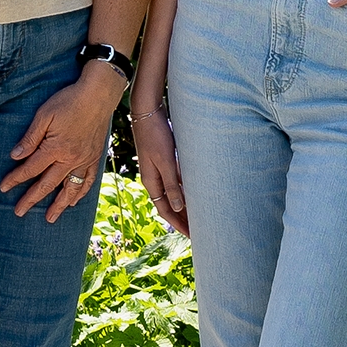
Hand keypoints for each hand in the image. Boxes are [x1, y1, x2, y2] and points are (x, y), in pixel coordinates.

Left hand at [0, 64, 123, 222]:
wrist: (98, 94)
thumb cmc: (69, 100)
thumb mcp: (44, 114)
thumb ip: (30, 137)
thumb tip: (16, 156)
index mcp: (55, 148)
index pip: (31, 168)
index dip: (16, 179)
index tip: (3, 188)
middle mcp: (70, 159)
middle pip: (47, 184)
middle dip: (31, 199)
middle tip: (19, 212)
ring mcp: (84, 160)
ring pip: (70, 189)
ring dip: (58, 205)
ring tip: (49, 218)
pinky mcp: (95, 158)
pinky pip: (88, 181)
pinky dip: (80, 194)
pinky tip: (73, 202)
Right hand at [132, 90, 188, 236]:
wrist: (146, 110)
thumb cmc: (156, 134)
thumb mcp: (165, 160)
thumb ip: (172, 183)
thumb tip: (178, 208)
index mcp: (151, 181)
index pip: (166, 210)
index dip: (178, 224)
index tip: (192, 236)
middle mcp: (153, 178)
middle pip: (169, 205)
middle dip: (182, 218)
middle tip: (199, 230)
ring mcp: (158, 169)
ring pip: (173, 193)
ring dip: (184, 205)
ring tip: (199, 214)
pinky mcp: (163, 159)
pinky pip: (175, 181)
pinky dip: (184, 189)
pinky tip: (194, 191)